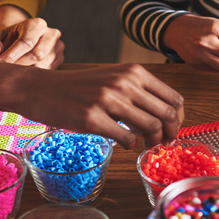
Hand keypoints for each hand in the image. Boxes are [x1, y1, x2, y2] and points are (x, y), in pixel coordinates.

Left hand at [0, 5, 63, 68]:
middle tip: (5, 72)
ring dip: (26, 72)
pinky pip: (48, 71)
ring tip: (12, 73)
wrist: (16, 40)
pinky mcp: (59, 58)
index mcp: (36, 24)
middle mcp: (51, 33)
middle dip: (19, 65)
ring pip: (44, 65)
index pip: (27, 42)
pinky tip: (23, 74)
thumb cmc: (2, 39)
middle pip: (37, 55)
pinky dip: (34, 75)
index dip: (12, 55)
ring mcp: (57, 46)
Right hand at [15, 63, 184, 148]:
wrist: (39, 88)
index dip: (178, 119)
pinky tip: (123, 144)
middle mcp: (124, 82)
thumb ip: (137, 92)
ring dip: (152, 143)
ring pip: (151, 128)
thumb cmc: (77, 87)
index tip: (172, 130)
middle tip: (163, 144)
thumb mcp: (112, 78)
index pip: (174, 98)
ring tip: (144, 146)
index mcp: (133, 72)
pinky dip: (130, 146)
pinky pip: (126, 139)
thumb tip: (164, 118)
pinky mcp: (92, 118)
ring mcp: (108, 100)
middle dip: (170, 134)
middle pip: (167, 115)